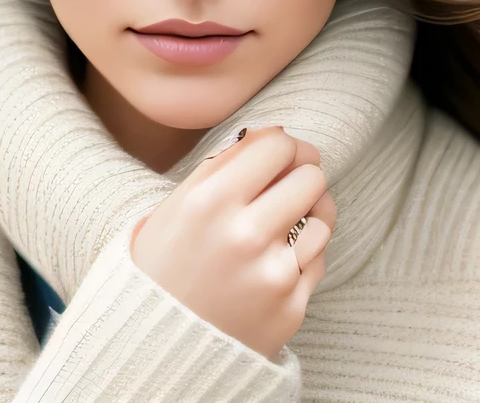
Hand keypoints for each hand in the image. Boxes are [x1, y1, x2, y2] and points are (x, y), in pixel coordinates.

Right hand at [130, 126, 336, 359]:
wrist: (155, 346)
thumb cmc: (163, 266)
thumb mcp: (176, 206)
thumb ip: (223, 165)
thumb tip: (276, 133)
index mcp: (208, 201)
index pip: (279, 146)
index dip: (283, 147)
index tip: (277, 158)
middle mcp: (244, 234)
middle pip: (311, 176)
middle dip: (300, 177)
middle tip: (286, 187)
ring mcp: (272, 273)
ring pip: (324, 218)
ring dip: (309, 215)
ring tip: (285, 224)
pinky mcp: (292, 306)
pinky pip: (318, 260)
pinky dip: (302, 256)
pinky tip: (276, 261)